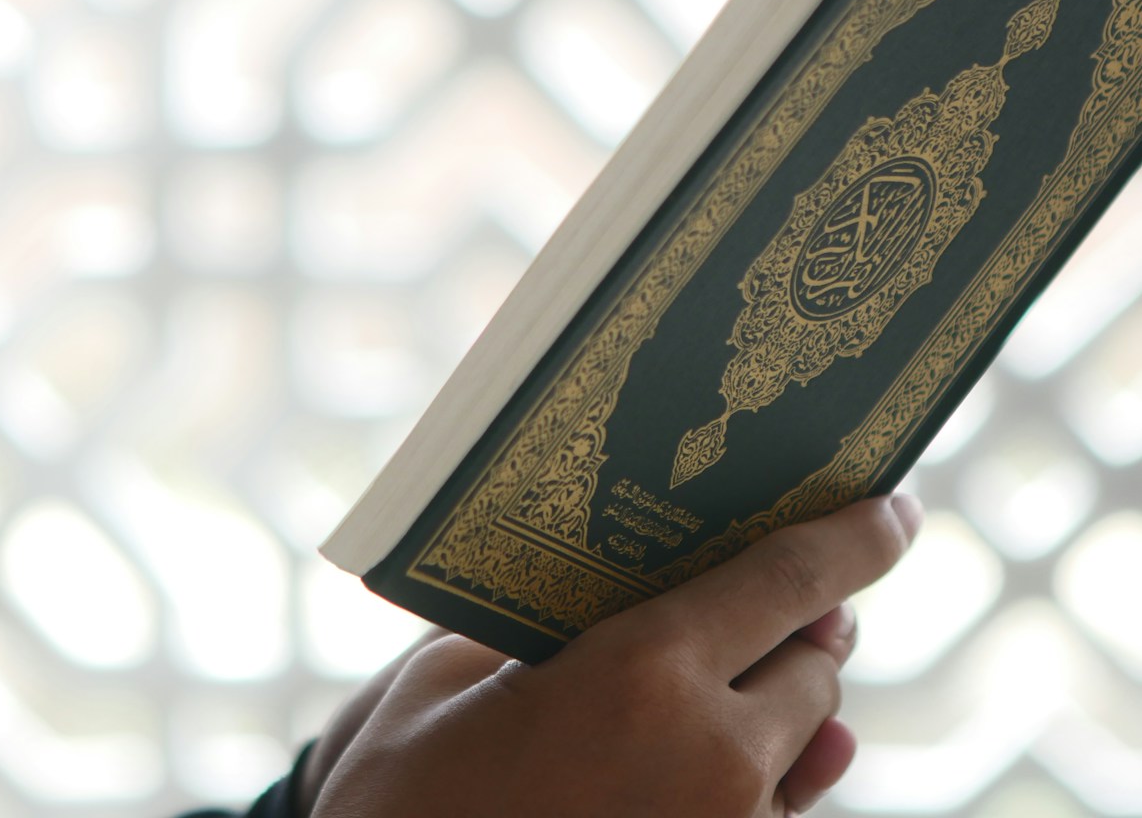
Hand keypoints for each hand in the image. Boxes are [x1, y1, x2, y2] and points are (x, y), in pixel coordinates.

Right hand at [309, 494, 921, 817]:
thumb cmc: (403, 796)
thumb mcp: (445, 681)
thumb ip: (539, 632)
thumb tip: (620, 609)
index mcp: (642, 673)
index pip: (787, 581)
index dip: (854, 538)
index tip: (892, 509)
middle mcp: (712, 755)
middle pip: (812, 663)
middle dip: (805, 622)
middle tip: (784, 591)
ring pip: (805, 743)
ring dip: (785, 701)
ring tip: (741, 672)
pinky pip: (780, 812)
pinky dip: (773, 773)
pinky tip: (744, 759)